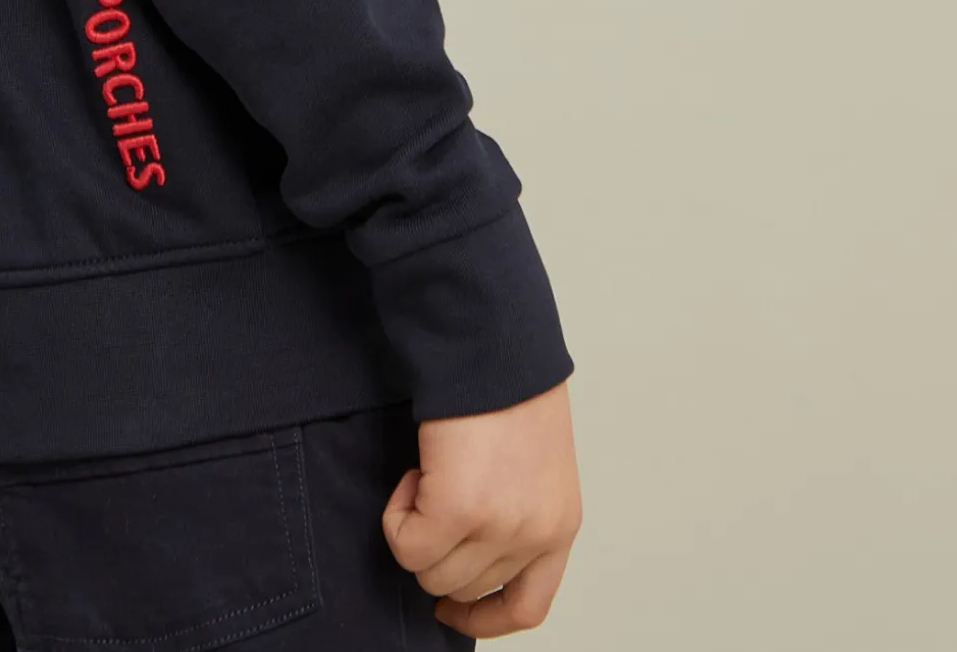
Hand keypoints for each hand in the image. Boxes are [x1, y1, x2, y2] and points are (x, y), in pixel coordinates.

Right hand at [379, 378, 580, 636]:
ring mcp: (500, 526)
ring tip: (429, 473)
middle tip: (434, 491)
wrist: (493, 338)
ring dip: (416, 527)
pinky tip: (415, 471)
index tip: (451, 609)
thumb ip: (514, 511)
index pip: (526, 607)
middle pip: (464, 588)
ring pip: (430, 572)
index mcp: (560, 525)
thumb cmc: (507, 386)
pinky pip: (406, 543)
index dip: (482, 618)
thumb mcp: (533, 464)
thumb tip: (465, 550)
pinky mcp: (458, 507)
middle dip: (437, 548)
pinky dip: (397, 513)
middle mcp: (536, 534)